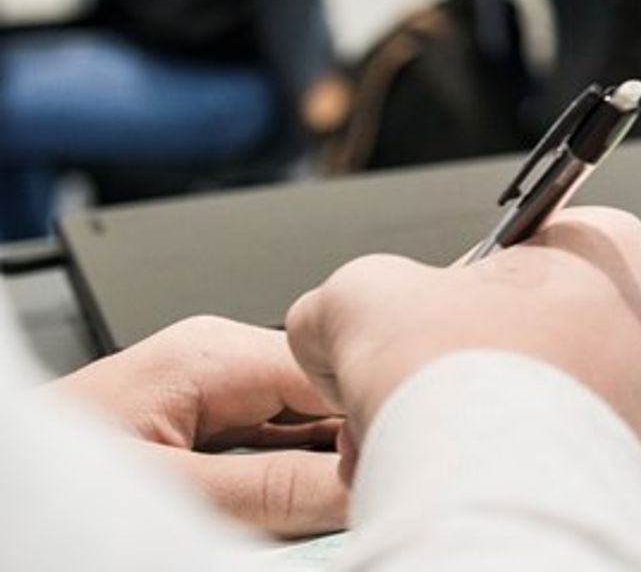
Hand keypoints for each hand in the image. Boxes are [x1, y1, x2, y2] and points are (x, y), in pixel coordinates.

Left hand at [55, 315, 347, 537]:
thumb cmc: (46, 481)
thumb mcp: (171, 492)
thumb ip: (273, 489)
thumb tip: (362, 484)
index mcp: (211, 354)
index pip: (333, 368)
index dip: (373, 416)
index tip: (386, 468)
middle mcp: (216, 358)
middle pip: (325, 388)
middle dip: (353, 437)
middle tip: (368, 490)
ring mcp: (210, 388)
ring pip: (306, 415)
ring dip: (327, 456)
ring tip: (343, 493)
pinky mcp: (202, 421)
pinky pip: (275, 436)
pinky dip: (295, 466)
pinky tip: (308, 492)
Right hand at [286, 207, 640, 474]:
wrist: (488, 490)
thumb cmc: (455, 382)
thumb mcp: (361, 296)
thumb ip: (351, 295)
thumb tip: (336, 326)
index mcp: (614, 249)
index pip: (524, 248)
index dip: (456, 285)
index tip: (425, 317)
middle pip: (534, 327)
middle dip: (466, 359)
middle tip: (416, 386)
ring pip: (546, 392)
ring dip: (483, 410)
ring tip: (428, 435)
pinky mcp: (639, 460)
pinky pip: (561, 447)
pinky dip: (512, 457)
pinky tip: (462, 470)